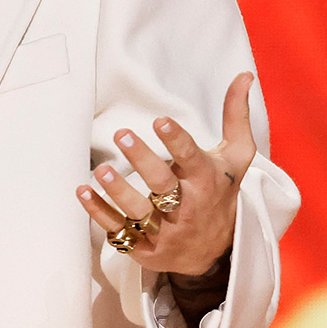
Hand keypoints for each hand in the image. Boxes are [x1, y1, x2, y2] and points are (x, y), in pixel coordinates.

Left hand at [76, 72, 255, 275]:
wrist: (217, 252)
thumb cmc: (220, 193)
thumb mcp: (235, 158)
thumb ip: (236, 117)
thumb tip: (244, 75)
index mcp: (206, 181)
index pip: (192, 159)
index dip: (177, 141)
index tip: (160, 121)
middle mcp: (187, 207)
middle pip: (163, 184)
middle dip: (142, 159)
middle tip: (121, 134)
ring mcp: (165, 230)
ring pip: (139, 212)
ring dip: (117, 191)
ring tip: (100, 169)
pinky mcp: (145, 248)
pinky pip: (119, 231)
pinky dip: (98, 213)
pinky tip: (81, 192)